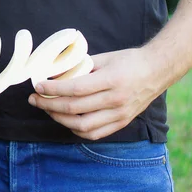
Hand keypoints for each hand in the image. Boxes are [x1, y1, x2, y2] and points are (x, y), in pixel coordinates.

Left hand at [28, 47, 167, 139]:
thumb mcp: (104, 58)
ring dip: (59, 119)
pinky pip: (95, 133)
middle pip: (75, 108)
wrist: (157, 71)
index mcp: (111, 80)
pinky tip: (66, 120)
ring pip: (82, 125)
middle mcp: (115, 100)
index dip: (53, 89)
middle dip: (49, 104)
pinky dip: (76, 129)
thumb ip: (81, 67)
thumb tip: (56, 73)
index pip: (75, 89)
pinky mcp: (122, 123)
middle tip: (34, 99)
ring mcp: (120, 114)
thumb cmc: (129, 61)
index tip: (38, 86)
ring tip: (47, 109)